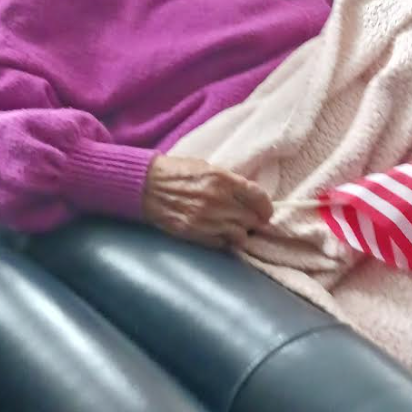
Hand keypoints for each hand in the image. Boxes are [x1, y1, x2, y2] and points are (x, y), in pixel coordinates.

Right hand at [141, 154, 273, 250]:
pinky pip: (222, 244)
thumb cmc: (175, 173)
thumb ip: (229, 181)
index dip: (266, 207)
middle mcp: (218, 200)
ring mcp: (206, 219)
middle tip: (250, 221)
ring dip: (240, 233)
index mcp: (222, 179)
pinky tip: (219, 234)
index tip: (266, 212)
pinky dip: (225, 241)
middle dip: (254, 221)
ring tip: (234, 228)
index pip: (258, 198)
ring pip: (240, 235)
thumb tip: (249, 196)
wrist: (145, 185)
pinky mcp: (194, 233)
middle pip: (252, 219)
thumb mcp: (205, 167)